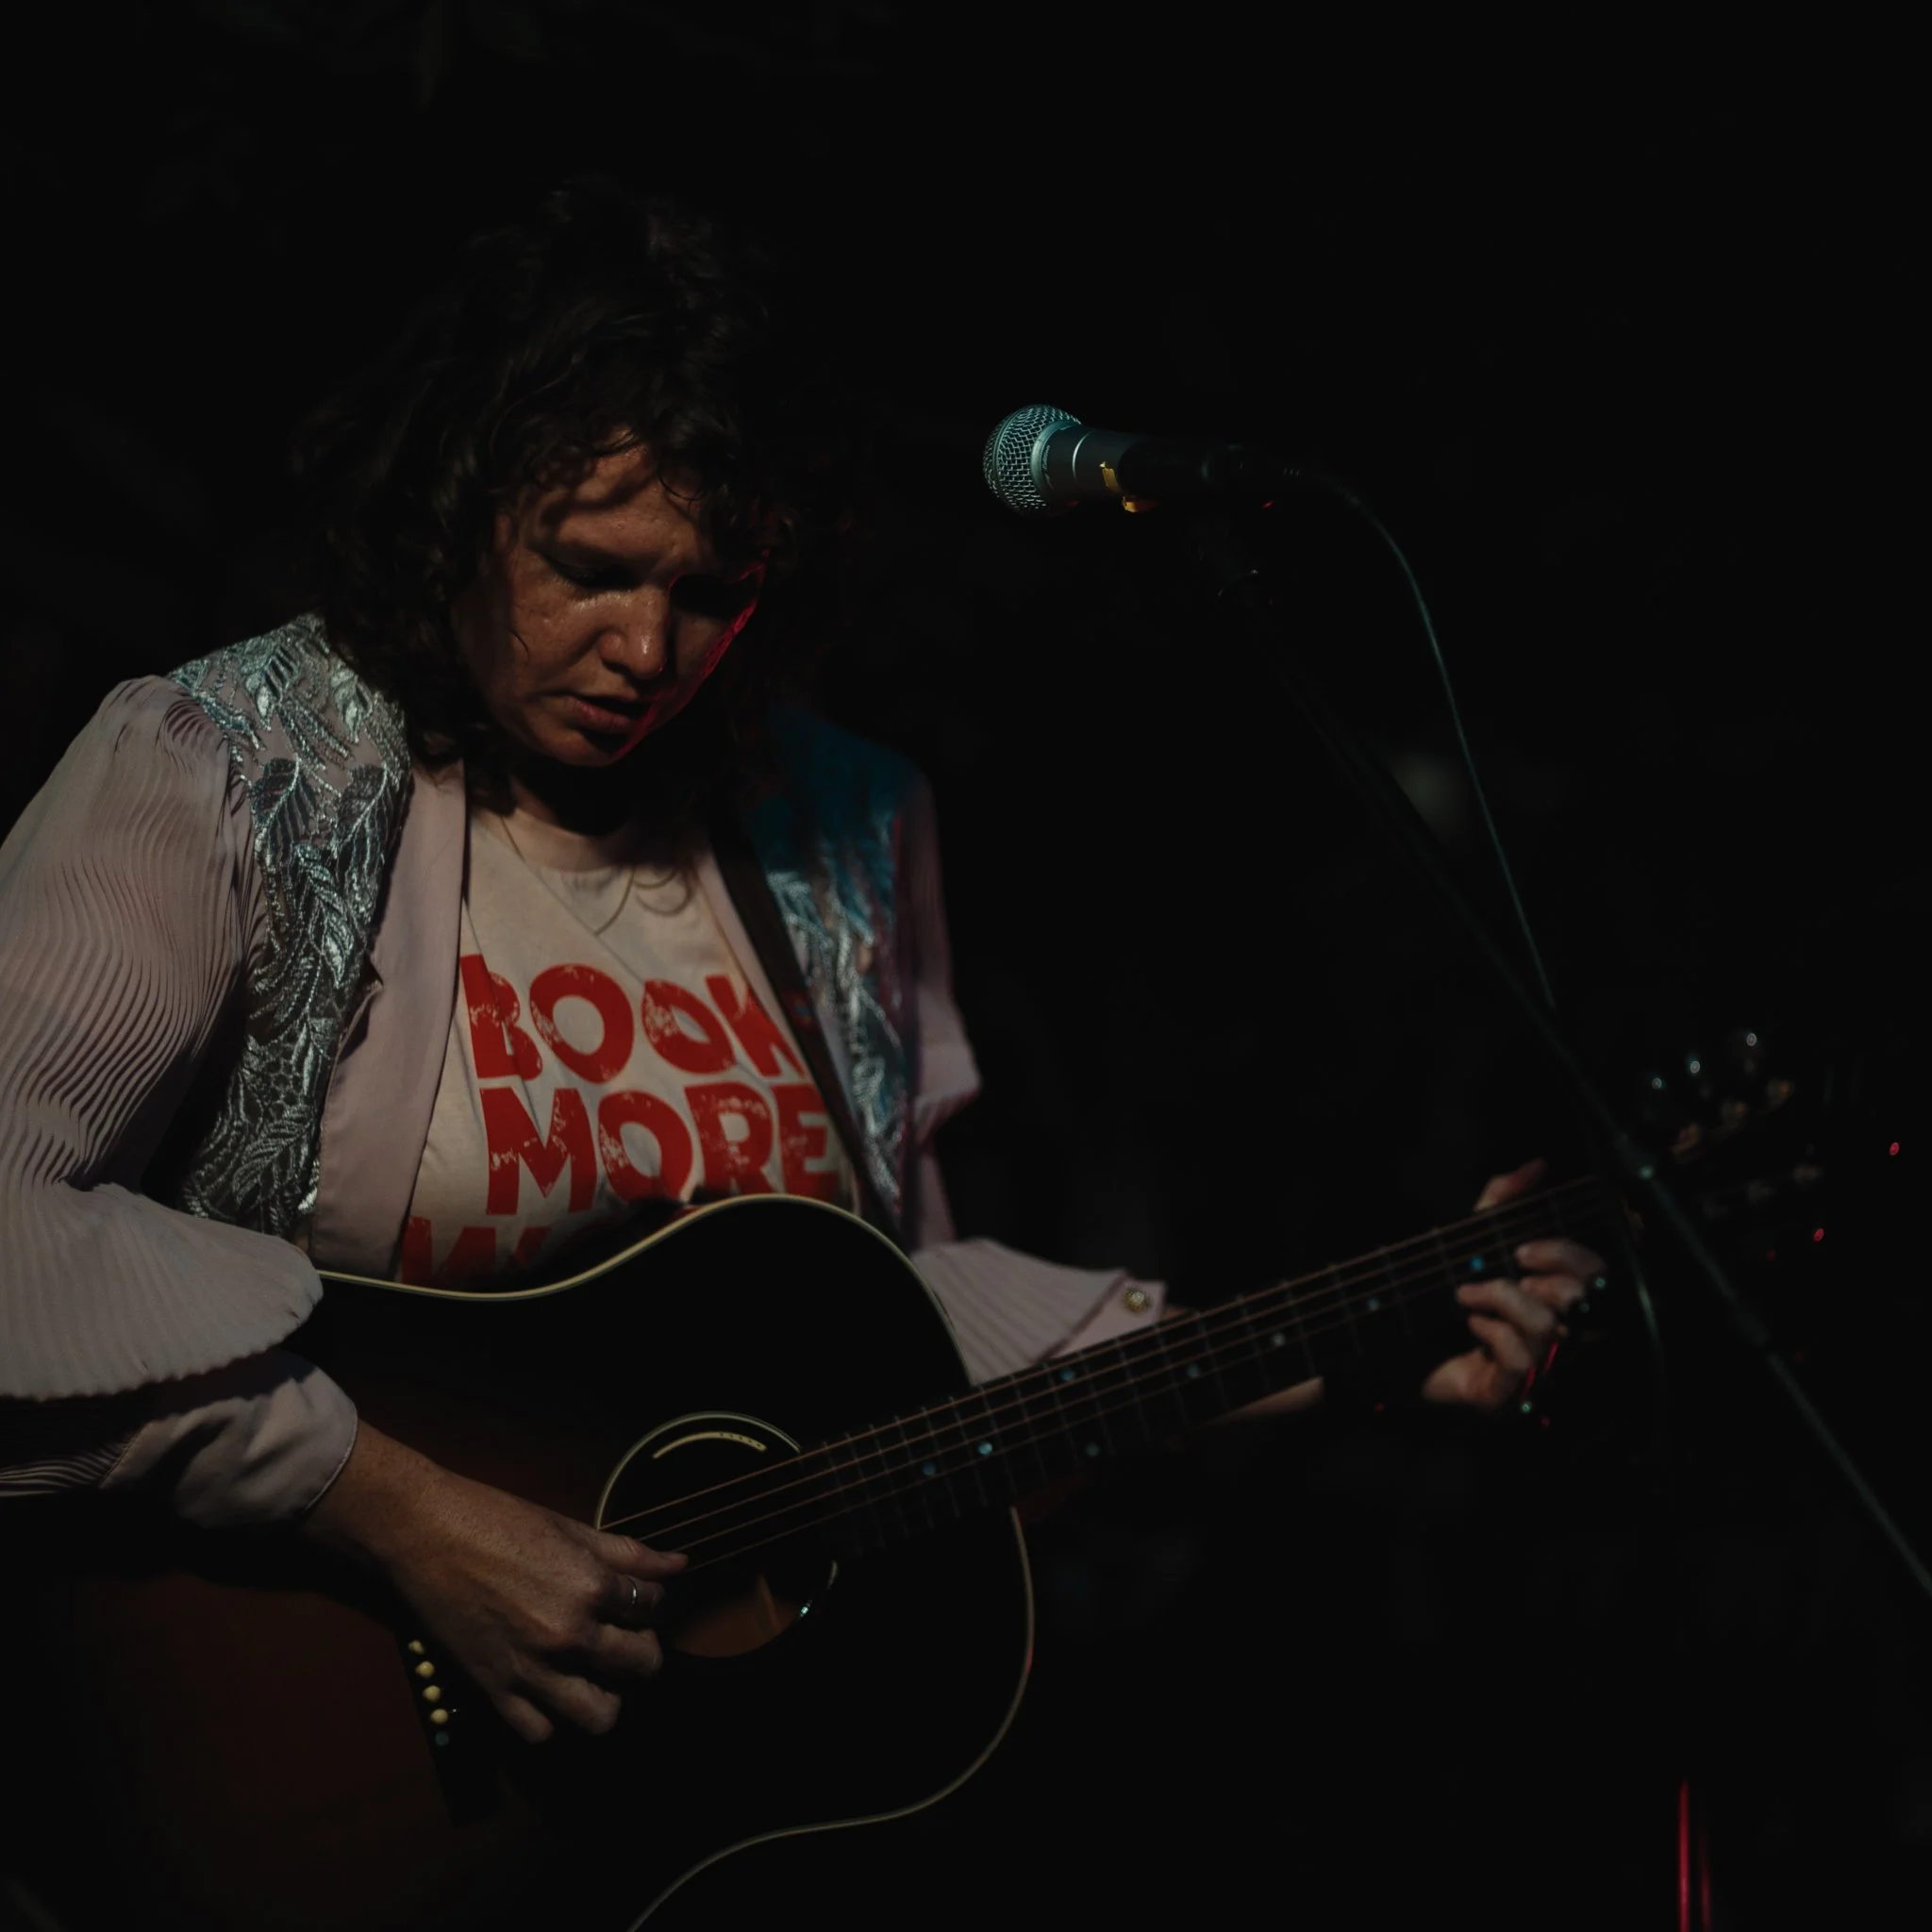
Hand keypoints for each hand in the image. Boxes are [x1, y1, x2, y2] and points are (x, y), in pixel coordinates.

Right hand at [300, 1423, 685, 1742]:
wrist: (423, 1534)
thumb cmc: (496, 1520)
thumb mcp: (570, 1528)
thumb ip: (628, 1552)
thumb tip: (678, 1564)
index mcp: (590, 1586)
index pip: (653, 1607)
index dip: (653, 1601)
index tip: (640, 1599)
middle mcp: (567, 1634)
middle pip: (641, 1665)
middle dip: (644, 1651)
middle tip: (627, 1638)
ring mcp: (530, 1668)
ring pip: (599, 1716)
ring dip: (608, 1698)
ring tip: (597, 1675)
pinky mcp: (494, 1690)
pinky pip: (540, 1732)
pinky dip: (551, 1719)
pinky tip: (551, 1691)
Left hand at [1420, 1155, 1602, 1413]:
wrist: (1392, 1348)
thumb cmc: (1442, 1296)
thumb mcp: (1471, 1239)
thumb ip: (1503, 1200)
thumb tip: (1539, 1164)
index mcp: (1556, 1297)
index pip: (1597, 1273)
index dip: (1570, 1254)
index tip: (1523, 1249)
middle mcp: (1558, 1334)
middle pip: (1584, 1298)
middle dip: (1544, 1277)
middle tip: (1506, 1269)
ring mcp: (1538, 1367)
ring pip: (1548, 1325)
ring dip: (1503, 1299)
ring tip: (1469, 1295)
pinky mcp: (1510, 1392)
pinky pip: (1519, 1358)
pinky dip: (1491, 1333)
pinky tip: (1471, 1327)